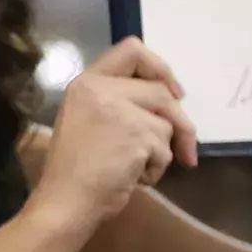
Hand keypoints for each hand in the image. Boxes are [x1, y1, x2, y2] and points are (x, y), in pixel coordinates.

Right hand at [29, 37, 196, 236]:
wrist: (66, 201)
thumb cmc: (73, 168)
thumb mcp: (86, 118)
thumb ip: (115, 100)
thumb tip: (165, 98)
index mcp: (85, 82)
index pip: (132, 49)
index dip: (159, 68)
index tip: (171, 92)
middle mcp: (101, 89)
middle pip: (160, 90)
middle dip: (178, 120)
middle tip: (185, 146)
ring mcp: (120, 110)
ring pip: (167, 123)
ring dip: (161, 151)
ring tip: (134, 168)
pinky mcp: (137, 134)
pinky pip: (166, 149)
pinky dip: (156, 168)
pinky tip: (132, 177)